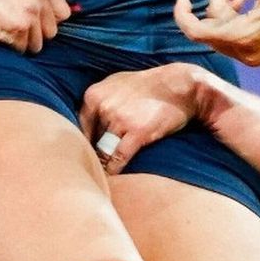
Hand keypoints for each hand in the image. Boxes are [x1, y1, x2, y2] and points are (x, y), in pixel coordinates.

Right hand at [0, 0, 70, 53]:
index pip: (63, 12)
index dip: (48, 21)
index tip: (32, 22)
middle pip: (52, 31)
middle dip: (35, 34)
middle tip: (11, 26)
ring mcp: (29, 12)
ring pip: (38, 43)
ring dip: (22, 42)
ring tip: (2, 28)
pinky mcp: (18, 28)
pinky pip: (22, 49)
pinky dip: (10, 47)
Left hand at [80, 64, 202, 174]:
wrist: (180, 86)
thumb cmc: (149, 86)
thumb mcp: (116, 83)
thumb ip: (99, 100)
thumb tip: (85, 121)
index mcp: (94, 95)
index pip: (79, 127)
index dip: (83, 143)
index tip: (85, 155)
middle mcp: (103, 106)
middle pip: (90, 140)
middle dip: (93, 153)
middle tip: (91, 168)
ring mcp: (119, 119)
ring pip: (102, 151)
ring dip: (102, 164)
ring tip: (101, 177)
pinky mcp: (137, 132)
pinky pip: (118, 158)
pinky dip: (114, 170)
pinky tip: (113, 177)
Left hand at [173, 0, 259, 66]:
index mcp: (246, 38)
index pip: (200, 33)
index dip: (184, 17)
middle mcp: (247, 53)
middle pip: (212, 25)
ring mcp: (253, 55)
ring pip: (222, 28)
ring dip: (225, 2)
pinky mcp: (258, 52)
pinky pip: (232, 34)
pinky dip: (232, 14)